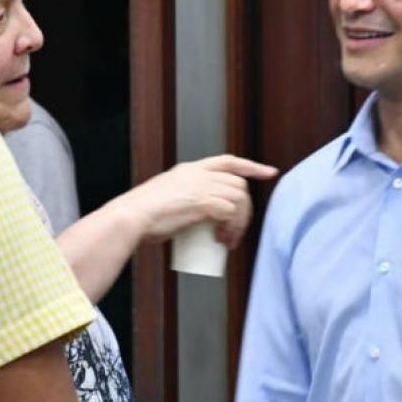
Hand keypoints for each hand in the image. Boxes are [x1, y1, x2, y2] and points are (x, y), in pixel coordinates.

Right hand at [108, 154, 277, 247]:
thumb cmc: (143, 215)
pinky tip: (223, 241)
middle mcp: (198, 173)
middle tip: (235, 232)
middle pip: (238, 184)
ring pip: (238, 198)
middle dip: (245, 208)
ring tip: (227, 240)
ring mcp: (201, 185)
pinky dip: (232, 227)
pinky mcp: (203, 201)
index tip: (269, 172)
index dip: (252, 166)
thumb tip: (194, 216)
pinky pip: (230, 212)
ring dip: (239, 222)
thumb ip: (182, 200)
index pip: (228, 161)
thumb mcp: (167, 197)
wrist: (131, 216)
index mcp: (190, 169)